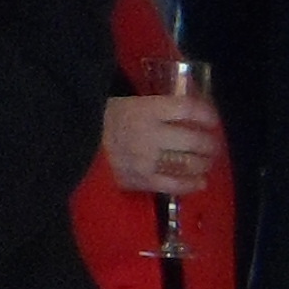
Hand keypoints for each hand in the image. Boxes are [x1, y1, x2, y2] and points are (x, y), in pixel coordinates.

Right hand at [101, 92, 219, 197]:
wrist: (75, 144)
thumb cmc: (102, 121)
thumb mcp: (129, 103)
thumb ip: (157, 108)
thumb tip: (188, 113)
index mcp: (147, 109)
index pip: (187, 109)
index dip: (206, 114)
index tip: (212, 119)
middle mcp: (150, 134)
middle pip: (193, 139)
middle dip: (210, 143)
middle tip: (213, 145)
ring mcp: (146, 159)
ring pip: (187, 163)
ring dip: (204, 163)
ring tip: (207, 162)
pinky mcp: (141, 180)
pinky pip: (173, 185)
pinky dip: (190, 184)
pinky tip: (200, 182)